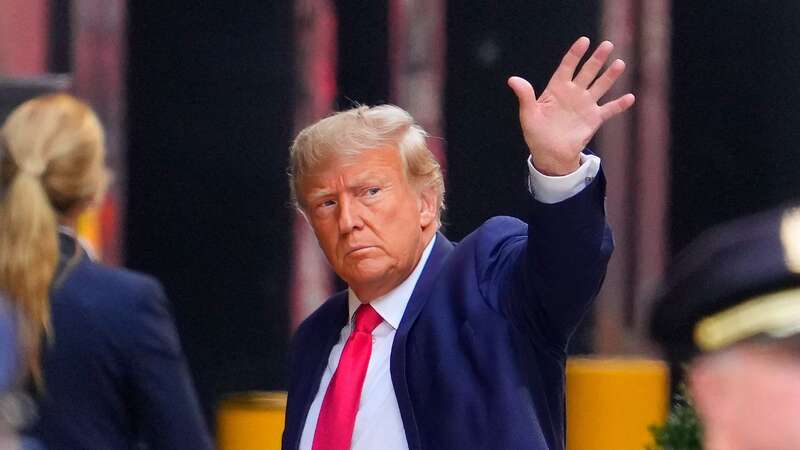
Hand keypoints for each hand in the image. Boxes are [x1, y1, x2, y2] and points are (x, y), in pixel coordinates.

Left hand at [508, 37, 634, 175]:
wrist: (550, 154)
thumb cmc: (536, 134)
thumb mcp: (528, 115)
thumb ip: (525, 96)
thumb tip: (512, 79)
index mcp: (557, 89)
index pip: (567, 66)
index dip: (575, 54)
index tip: (584, 41)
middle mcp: (573, 93)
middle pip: (587, 72)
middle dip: (597, 59)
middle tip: (607, 45)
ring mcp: (585, 105)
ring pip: (600, 86)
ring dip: (610, 76)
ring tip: (620, 63)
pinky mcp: (594, 119)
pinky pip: (609, 109)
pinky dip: (619, 104)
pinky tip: (630, 97)